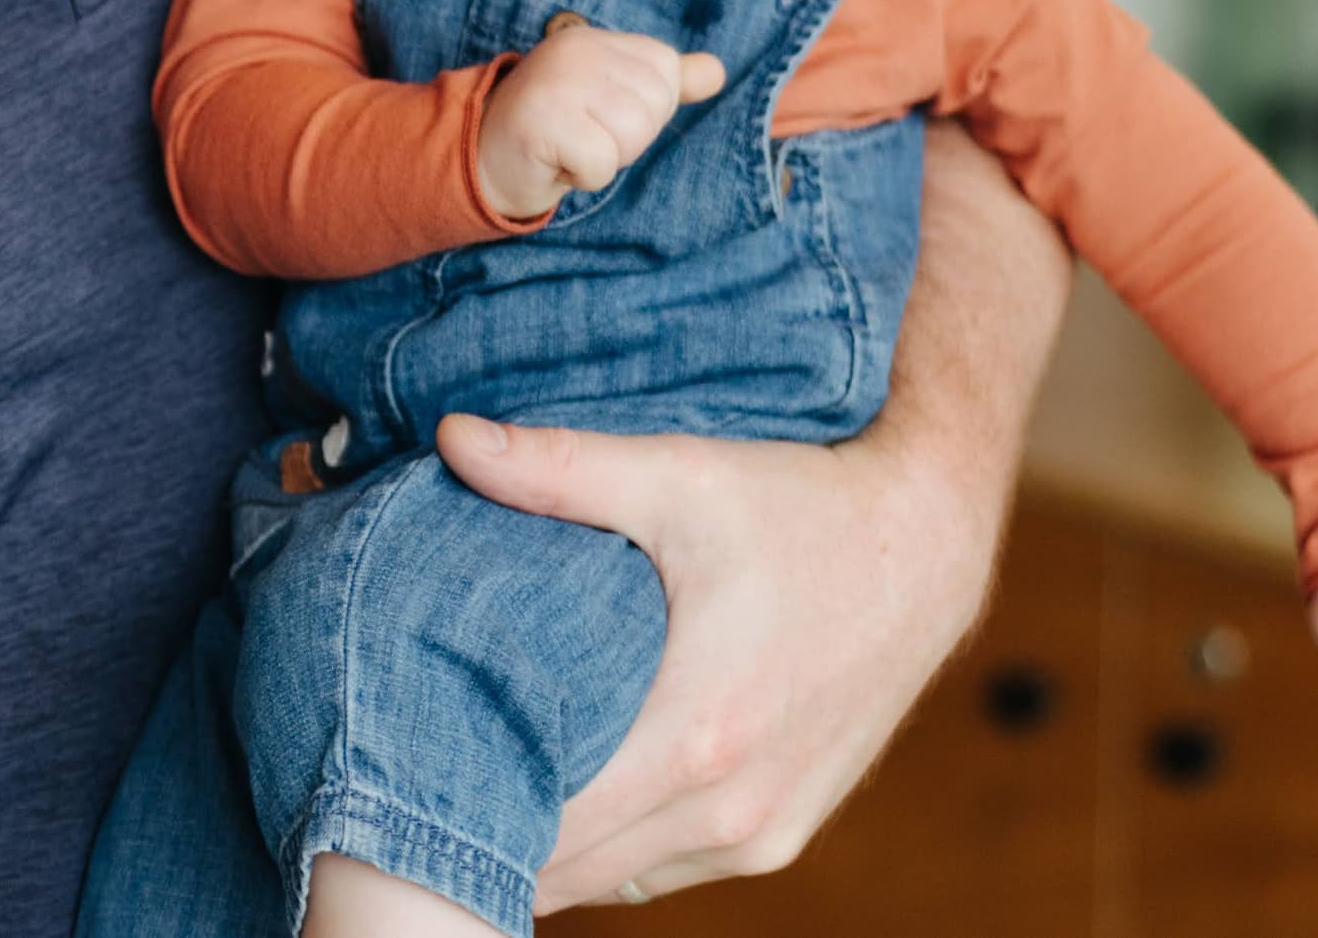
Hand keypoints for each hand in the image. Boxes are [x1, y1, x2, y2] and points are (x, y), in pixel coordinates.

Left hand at [438, 404, 1002, 909]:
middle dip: (485, 828)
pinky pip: (660, 871)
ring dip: (545, 844)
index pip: (541, 825)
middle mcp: (731, 809)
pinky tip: (560, 789)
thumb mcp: (678, 475)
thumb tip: (448, 437)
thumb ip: (557, 468)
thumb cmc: (801, 506)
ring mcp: (761, 834)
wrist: (925, 547)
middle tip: (406, 771)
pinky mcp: (780, 835)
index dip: (458, 805)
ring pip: (611, 881)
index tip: (391, 765)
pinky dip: (608, 848)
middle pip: (563, 869)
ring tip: (472, 777)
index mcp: (696, 735)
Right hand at [474, 26, 725, 218]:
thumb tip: (717, 71)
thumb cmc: (553, 131)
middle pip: (655, 107)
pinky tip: (556, 163)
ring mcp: (555, 83)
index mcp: (592, 39)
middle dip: (626, 137)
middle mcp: (573, 51)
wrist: (479, 161)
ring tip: (569, 148)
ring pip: (633, 135)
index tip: (597, 114)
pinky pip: (603, 163)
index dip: (644, 108)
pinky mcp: (543, 123)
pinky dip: (584, 176)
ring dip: (605, 157)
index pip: (665, 72)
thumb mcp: (609, 96)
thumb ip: (664, 82)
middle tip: (581, 135)